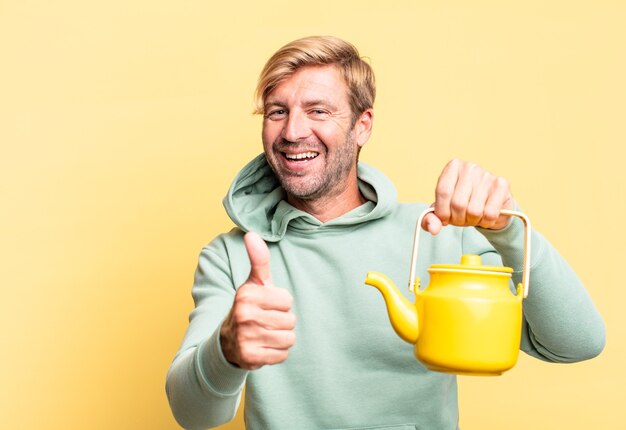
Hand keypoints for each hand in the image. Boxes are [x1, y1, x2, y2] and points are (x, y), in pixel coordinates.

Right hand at [220, 232, 295, 369]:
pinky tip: (263, 347)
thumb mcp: (253, 283)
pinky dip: (276, 353)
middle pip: (290, 320)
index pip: (287, 300)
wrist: (227, 342)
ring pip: (288, 338)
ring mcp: (246, 337)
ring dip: (281, 338)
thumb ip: (258, 259)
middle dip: (282, 322)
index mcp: (247, 294)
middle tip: (265, 322)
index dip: (281, 305)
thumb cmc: (248, 307)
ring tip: (265, 334)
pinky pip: (282, 355)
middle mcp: (244, 315)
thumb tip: (251, 234)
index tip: (266, 306)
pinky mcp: (250, 357)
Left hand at [422, 159, 514, 234]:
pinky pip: (490, 213)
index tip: (445, 219)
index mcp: (452, 167)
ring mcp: (487, 175)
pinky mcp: (502, 185)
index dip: (443, 211)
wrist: (490, 205)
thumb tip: (433, 229)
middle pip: (458, 203)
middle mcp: (470, 167)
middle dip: (458, 219)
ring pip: (474, 210)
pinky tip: (486, 216)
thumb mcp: (443, 210)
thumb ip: (431, 219)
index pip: (443, 192)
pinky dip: (486, 221)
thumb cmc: (463, 204)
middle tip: (462, 218)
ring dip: (473, 220)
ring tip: (474, 216)